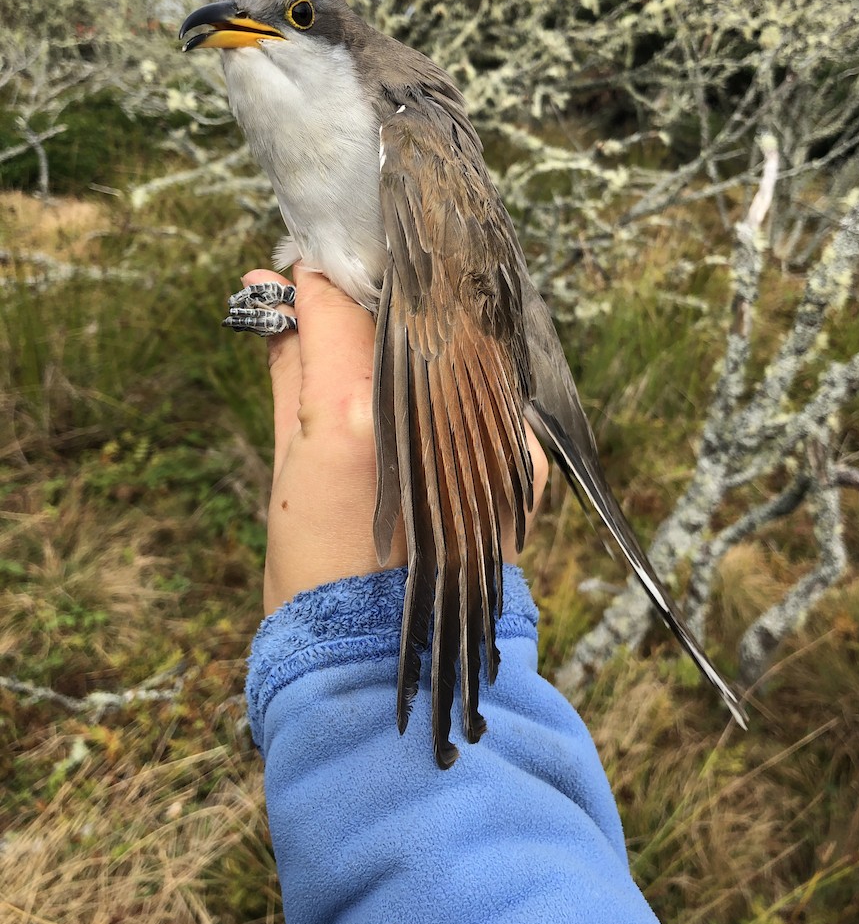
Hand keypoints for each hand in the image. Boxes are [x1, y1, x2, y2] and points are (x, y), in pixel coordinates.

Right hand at [244, 265, 548, 615]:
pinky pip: (483, 387)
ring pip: (451, 341)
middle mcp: (430, 414)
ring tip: (381, 352)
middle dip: (369, 296)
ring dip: (415, 334)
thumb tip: (273, 290)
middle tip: (341, 295)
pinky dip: (453, 379)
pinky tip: (426, 390)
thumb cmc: (316, 568)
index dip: (318, 278)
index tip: (308, 267)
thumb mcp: (286, 462)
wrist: (385, 656)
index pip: (339, 301)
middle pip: (403, 311)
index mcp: (358, 415)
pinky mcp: (520, 459)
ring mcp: (486, 436)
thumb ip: (289, 364)